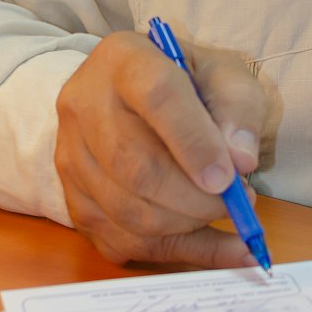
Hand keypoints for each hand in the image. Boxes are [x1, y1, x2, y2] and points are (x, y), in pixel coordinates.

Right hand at [55, 30, 268, 267]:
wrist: (135, 93)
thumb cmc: (188, 81)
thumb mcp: (225, 75)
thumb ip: (239, 110)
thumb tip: (241, 160)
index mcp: (123, 58)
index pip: (156, 96)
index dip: (195, 141)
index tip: (231, 176)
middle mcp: (83, 104)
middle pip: (133, 164)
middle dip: (194, 196)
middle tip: (235, 201)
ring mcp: (71, 156)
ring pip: (126, 209)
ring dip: (187, 223)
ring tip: (224, 212)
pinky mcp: (74, 201)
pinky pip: (123, 241)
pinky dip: (181, 252)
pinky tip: (221, 247)